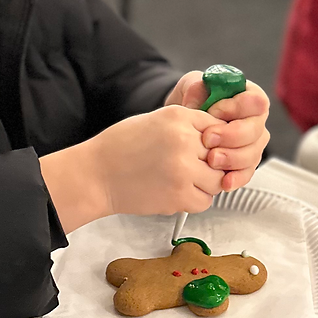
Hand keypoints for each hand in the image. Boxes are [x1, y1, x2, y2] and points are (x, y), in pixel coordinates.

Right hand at [39, 105, 220, 232]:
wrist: (96, 174)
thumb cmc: (121, 147)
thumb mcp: (156, 120)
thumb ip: (187, 126)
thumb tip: (218, 137)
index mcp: (178, 117)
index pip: (217, 127)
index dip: (212, 141)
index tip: (203, 149)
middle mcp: (184, 140)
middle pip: (221, 154)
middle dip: (209, 162)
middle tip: (191, 167)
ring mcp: (184, 169)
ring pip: (217, 179)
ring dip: (205, 183)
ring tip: (184, 180)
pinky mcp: (179, 195)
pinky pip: (206, 201)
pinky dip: (195, 200)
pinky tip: (178, 192)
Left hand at [165, 71, 270, 191]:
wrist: (184, 125)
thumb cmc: (194, 102)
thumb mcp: (192, 87)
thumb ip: (196, 88)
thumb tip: (199, 96)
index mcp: (248, 96)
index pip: (255, 101)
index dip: (236, 108)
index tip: (213, 112)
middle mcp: (255, 121)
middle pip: (256, 130)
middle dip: (231, 137)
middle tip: (208, 139)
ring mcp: (252, 144)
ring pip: (253, 154)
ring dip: (232, 159)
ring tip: (211, 159)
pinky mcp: (245, 163)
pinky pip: (247, 173)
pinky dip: (235, 178)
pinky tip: (223, 182)